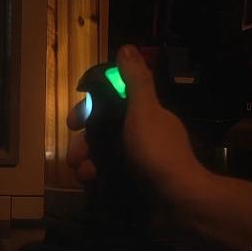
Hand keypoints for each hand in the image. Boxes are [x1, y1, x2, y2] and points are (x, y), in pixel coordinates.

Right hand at [66, 45, 205, 197]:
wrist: (179, 202)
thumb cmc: (158, 152)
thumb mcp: (145, 111)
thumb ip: (135, 81)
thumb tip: (126, 48)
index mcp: (144, 116)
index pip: (110, 106)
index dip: (89, 111)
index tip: (73, 122)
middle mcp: (140, 137)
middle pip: (101, 133)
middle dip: (83, 143)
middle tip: (72, 157)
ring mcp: (138, 164)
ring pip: (101, 157)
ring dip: (86, 163)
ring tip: (82, 174)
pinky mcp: (134, 187)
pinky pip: (107, 179)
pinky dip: (96, 180)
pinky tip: (90, 185)